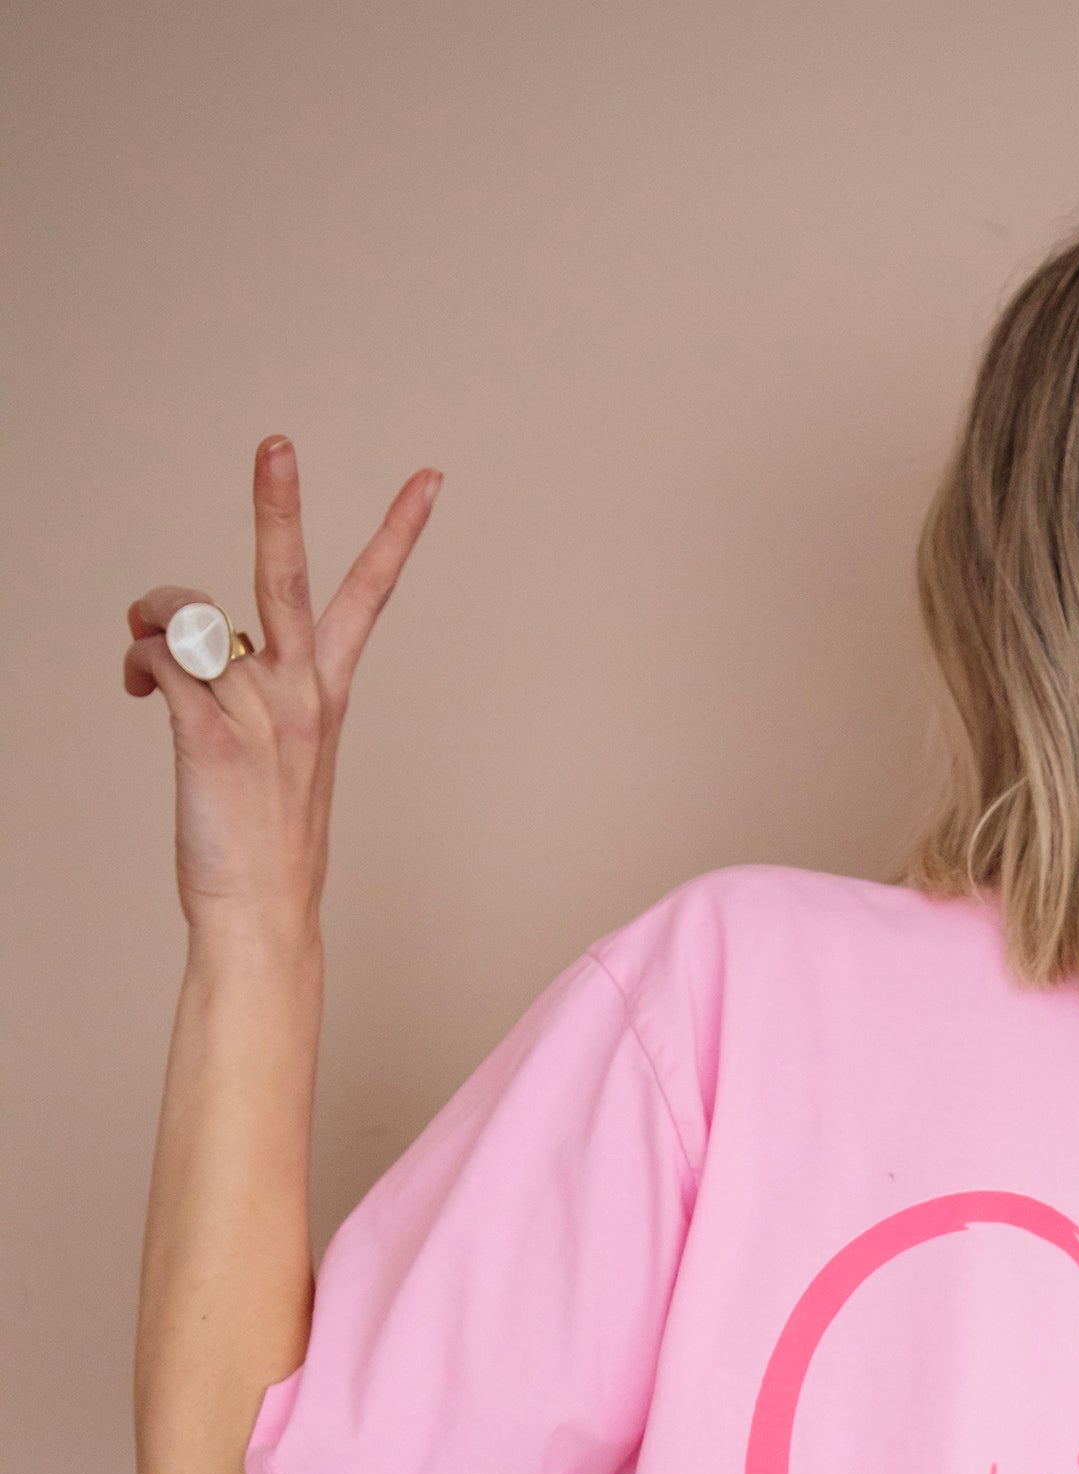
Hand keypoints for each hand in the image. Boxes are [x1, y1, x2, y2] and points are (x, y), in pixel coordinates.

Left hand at [123, 437, 439, 940]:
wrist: (263, 914)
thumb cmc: (265, 842)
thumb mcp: (272, 752)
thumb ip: (242, 685)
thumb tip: (182, 641)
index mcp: (327, 692)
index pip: (369, 595)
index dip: (398, 532)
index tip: (428, 479)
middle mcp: (300, 692)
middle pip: (288, 576)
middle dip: (278, 504)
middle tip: (276, 443)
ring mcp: (258, 713)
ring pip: (189, 618)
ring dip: (153, 622)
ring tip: (147, 661)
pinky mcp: (210, 736)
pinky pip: (159, 661)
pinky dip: (138, 665)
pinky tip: (138, 695)